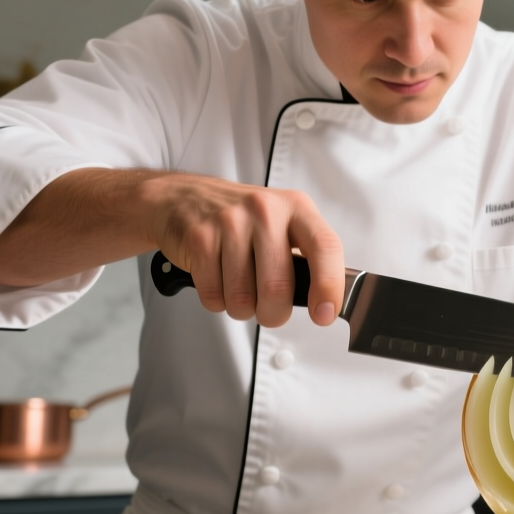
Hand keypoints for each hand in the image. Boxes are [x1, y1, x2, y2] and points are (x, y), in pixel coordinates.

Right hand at [142, 173, 343, 328]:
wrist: (184, 198)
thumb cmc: (244, 220)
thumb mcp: (284, 225)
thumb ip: (308, 257)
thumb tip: (329, 303)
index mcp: (296, 208)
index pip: (325, 247)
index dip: (329, 286)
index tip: (325, 314)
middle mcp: (265, 210)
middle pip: (278, 287)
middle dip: (274, 313)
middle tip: (271, 310)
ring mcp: (230, 222)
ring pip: (242, 298)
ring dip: (243, 309)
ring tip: (241, 290)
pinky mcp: (200, 238)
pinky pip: (214, 296)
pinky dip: (218, 302)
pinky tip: (219, 281)